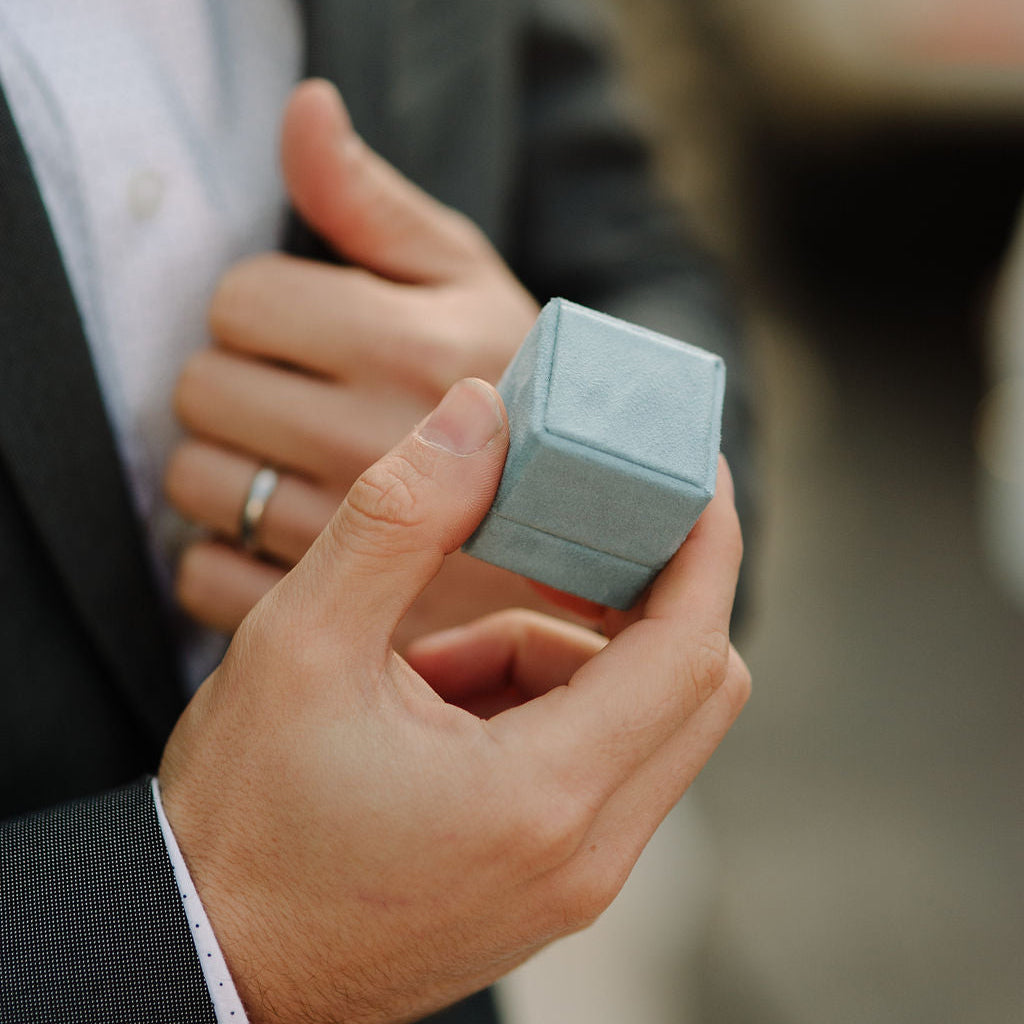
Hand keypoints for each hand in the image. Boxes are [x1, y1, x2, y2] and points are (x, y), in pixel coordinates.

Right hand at [158, 378, 749, 1023]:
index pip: (691, 649)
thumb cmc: (243, 821)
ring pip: (634, 720)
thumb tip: (481, 413)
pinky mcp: (550, 884)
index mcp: (542, 797)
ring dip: (558, 652)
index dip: (706, 545)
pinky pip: (592, 763)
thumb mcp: (302, 642)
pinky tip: (436, 704)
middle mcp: (586, 855)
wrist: (208, 959)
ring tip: (432, 659)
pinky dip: (536, 705)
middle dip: (638, 592)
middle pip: (690, 687)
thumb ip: (400, 515)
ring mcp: (574, 880)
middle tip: (565, 533)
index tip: (696, 472)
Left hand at [166, 78, 544, 639]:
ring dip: (233, 467)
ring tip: (305, 466)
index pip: (239, 301)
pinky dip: (230, 554)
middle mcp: (376, 444)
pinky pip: (204, 574)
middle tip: (307, 401)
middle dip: (243, 385)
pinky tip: (297, 535)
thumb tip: (305, 110)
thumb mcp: (463, 279)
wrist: (581, 522)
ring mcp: (353, 544)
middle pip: (201, 390)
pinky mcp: (334, 617)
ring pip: (195, 483)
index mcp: (406, 348)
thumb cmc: (510, 387)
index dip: (267, 312)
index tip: (316, 337)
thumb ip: (371, 201)